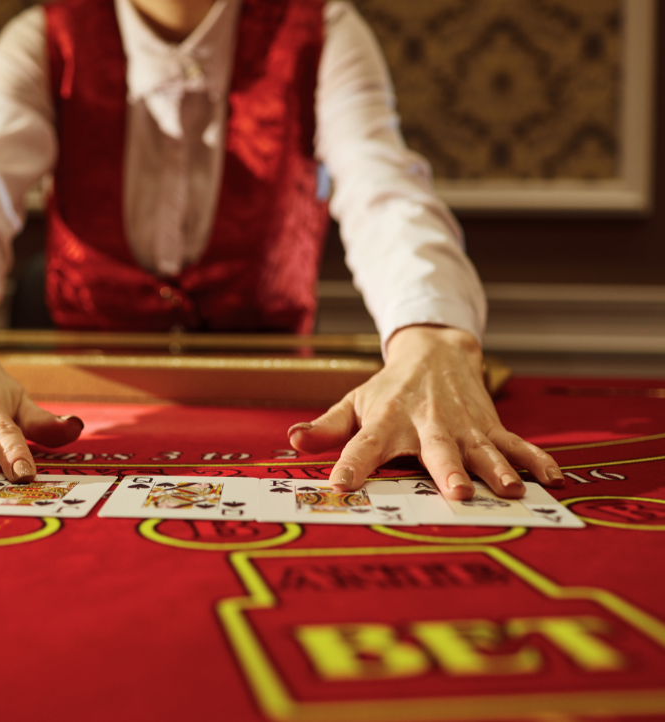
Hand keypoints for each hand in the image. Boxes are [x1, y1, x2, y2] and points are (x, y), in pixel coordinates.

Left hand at [288, 325, 563, 499]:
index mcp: (387, 421)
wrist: (436, 352)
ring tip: (509, 489)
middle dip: (446, 470)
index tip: (339, 486)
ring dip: (496, 468)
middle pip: (436, 449)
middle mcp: (427, 424)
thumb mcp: (354, 402)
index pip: (364, 446)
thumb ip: (326, 426)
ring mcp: (464, 426)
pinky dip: (535, 459)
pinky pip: (515, 444)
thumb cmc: (390, 389)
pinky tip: (552, 477)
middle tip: (454, 493)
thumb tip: (292, 440)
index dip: (351, 465)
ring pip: (482, 449)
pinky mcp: (490, 427)